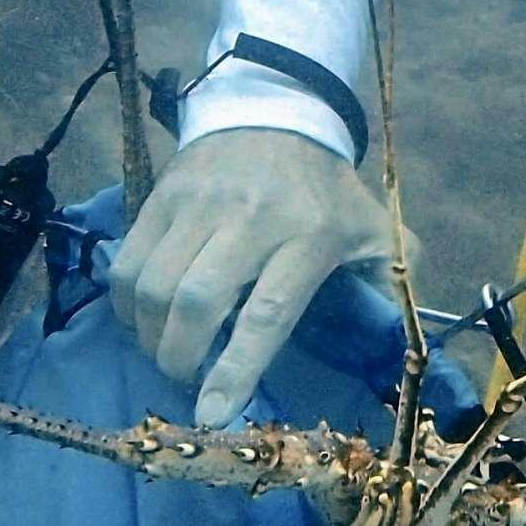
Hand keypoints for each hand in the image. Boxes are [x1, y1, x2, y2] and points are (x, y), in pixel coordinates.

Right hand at [116, 127, 401, 424]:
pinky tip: (142, 316)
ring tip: (166, 348)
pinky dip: (126, 302)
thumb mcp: (373, 226)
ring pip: (153, 284)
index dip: (236, 369)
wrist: (277, 111)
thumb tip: (398, 336)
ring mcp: (199, 204)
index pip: (266, 313)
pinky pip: (127, 261)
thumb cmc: (326, 189)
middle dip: (181, 357)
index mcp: (309, 236)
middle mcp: (250, 218)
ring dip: (150, 334)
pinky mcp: (162, 194)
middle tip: (186, 378)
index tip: (212, 414)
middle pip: (197, 301)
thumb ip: (393, 278)